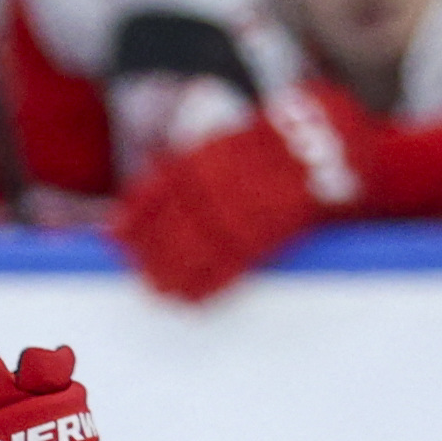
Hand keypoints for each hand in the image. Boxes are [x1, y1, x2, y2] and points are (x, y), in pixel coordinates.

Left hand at [109, 84, 368, 301]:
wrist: (325, 143)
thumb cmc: (277, 148)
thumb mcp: (231, 143)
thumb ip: (200, 164)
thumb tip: (163, 179)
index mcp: (207, 158)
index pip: (159, 190)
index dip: (136, 215)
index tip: (116, 232)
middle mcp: (217, 182)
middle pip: (172, 222)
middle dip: (150, 249)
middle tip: (137, 271)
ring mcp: (239, 207)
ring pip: (195, 246)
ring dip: (173, 271)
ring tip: (158, 289)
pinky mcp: (264, 230)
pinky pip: (229, 262)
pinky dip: (207, 282)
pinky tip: (191, 297)